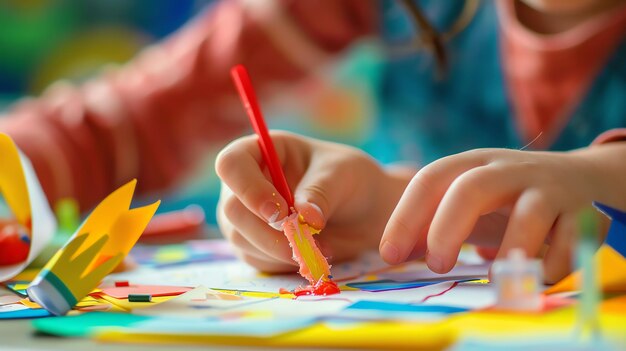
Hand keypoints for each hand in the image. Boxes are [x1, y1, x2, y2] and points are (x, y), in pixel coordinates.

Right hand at [215, 131, 407, 272]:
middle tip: (306, 239)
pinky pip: (255, 258)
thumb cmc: (350, 179)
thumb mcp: (343, 174)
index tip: (280, 213)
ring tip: (319, 246)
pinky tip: (310, 253)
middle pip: (231, 208)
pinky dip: (282, 262)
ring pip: (239, 238)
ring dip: (278, 250)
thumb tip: (304, 217)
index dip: (248, 189)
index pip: (231, 164)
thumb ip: (321, 191)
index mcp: (262, 151)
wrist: (363, 211)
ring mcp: (245, 214)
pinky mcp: (254, 243)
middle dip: (267, 230)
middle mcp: (246, 182)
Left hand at [381, 145, 625, 282]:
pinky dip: (550, 266)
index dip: (405, 217)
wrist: (579, 178)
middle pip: (471, 189)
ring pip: (529, 215)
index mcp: (472, 164)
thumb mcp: (467, 199)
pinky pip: (568, 243)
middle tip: (436, 266)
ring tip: (496, 278)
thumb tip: (395, 253)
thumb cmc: (506, 196)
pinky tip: (536, 278)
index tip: (390, 254)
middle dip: (447, 229)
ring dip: (510, 252)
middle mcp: (507, 169)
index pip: (430, 180)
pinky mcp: (580, 212)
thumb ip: (432, 221)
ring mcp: (546, 188)